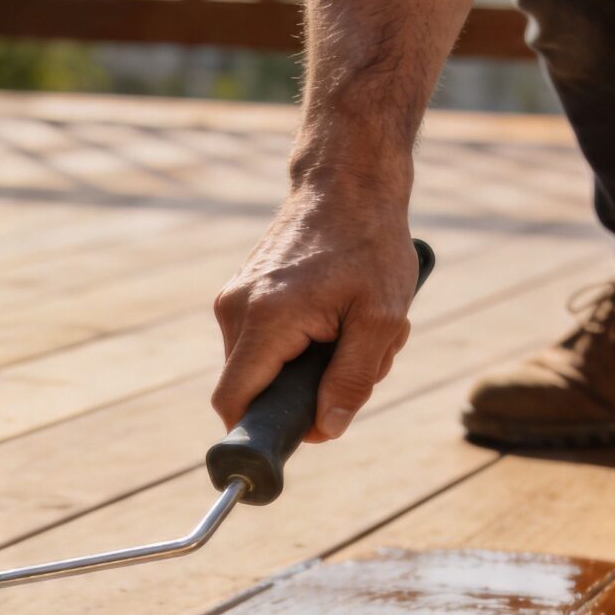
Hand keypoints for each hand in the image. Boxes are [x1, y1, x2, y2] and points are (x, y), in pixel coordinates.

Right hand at [211, 181, 419, 442]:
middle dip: (303, 393)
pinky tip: (335, 315)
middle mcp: (236, 309)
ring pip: (261, 366)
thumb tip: (324, 431)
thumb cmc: (370, 244)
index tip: (300, 431)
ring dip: (308, 367)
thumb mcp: (381, 318)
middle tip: (357, 362)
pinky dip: (301, 344)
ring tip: (351, 330)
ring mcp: (234, 298)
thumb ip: (352, 380)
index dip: (260, 430)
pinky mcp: (241, 291)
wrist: (348, 182)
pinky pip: (263, 342)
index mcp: (266, 319)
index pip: (233, 401)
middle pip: (253, 388)